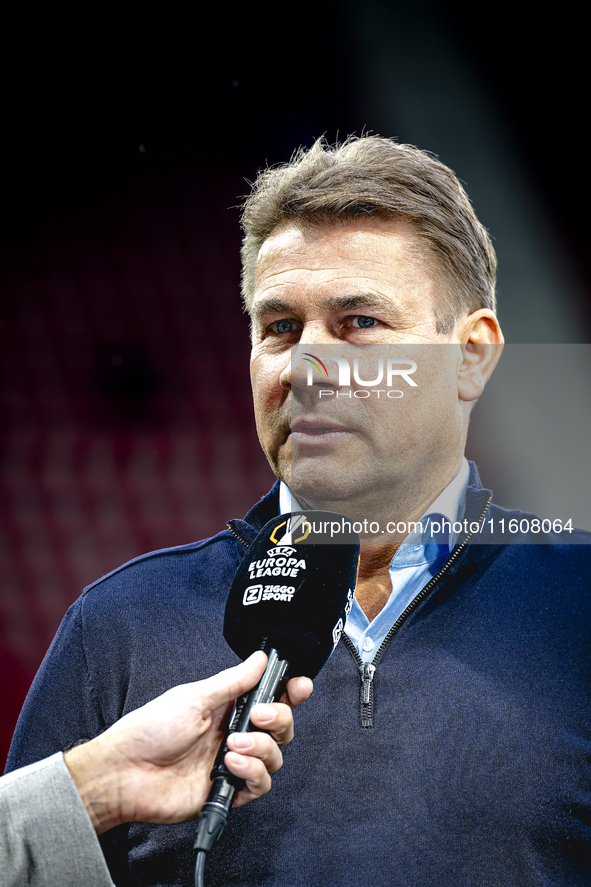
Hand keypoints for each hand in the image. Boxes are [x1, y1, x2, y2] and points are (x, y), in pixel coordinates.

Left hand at [64, 652, 312, 833]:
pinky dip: (252, 774)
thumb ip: (233, 682)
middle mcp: (234, 733)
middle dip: (279, 718)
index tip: (300, 686)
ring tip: (233, 746)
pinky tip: (231, 765)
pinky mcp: (228, 792)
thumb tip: (260, 658)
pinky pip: (260, 785)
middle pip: (280, 727)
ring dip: (261, 749)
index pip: (270, 697)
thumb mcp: (194, 697)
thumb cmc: (150, 729)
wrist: (125, 773)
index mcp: (227, 707)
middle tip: (257, 716)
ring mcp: (232, 763)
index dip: (290, 692)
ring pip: (274, 757)